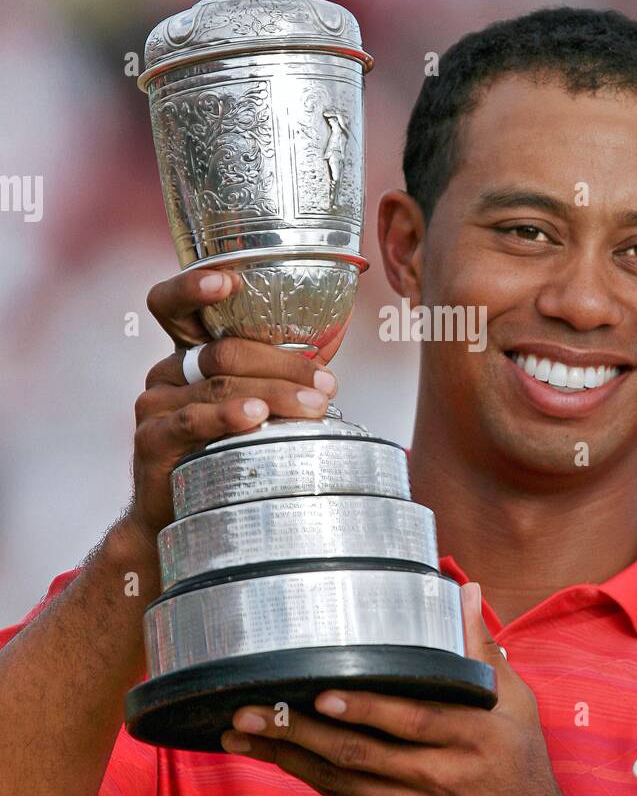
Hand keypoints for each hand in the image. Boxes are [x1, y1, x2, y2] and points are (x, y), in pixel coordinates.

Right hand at [127, 267, 345, 540]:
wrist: (178, 515)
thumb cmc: (222, 453)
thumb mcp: (248, 408)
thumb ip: (272, 382)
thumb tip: (326, 373)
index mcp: (187, 353)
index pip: (175, 304)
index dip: (194, 286)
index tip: (228, 280)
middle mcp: (166, 372)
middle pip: (223, 351)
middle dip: (283, 365)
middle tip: (325, 387)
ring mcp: (155, 404)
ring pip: (219, 386)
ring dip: (273, 394)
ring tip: (313, 407)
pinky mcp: (151, 439)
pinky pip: (192, 421)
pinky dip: (227, 416)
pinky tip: (254, 416)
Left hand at [221, 582, 616, 795]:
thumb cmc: (521, 768)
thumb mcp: (517, 707)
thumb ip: (481, 650)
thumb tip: (466, 590)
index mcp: (472, 737)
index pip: (411, 720)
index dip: (365, 709)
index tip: (321, 693)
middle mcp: (440, 776)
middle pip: (361, 754)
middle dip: (300, 731)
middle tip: (250, 711)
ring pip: (342, 780)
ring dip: (289, 755)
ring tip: (241, 732)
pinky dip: (307, 777)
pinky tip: (275, 756)